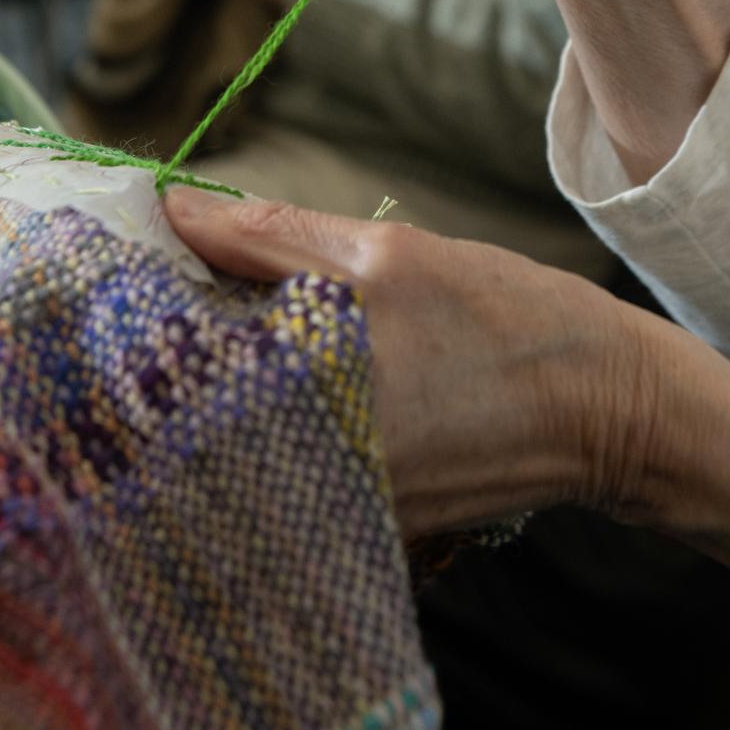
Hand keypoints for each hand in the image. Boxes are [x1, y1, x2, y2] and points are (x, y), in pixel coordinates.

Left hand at [164, 188, 651, 539]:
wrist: (606, 410)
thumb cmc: (502, 318)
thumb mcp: (387, 252)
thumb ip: (269, 236)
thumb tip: (171, 206)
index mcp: (297, 387)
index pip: (163, 348)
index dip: (135, 294)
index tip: (123, 254)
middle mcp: (298, 464)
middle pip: (183, 399)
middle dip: (168, 338)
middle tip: (177, 279)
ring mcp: (322, 503)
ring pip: (224, 433)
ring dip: (212, 379)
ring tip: (236, 321)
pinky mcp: (349, 524)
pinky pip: (273, 463)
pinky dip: (261, 417)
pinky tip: (289, 373)